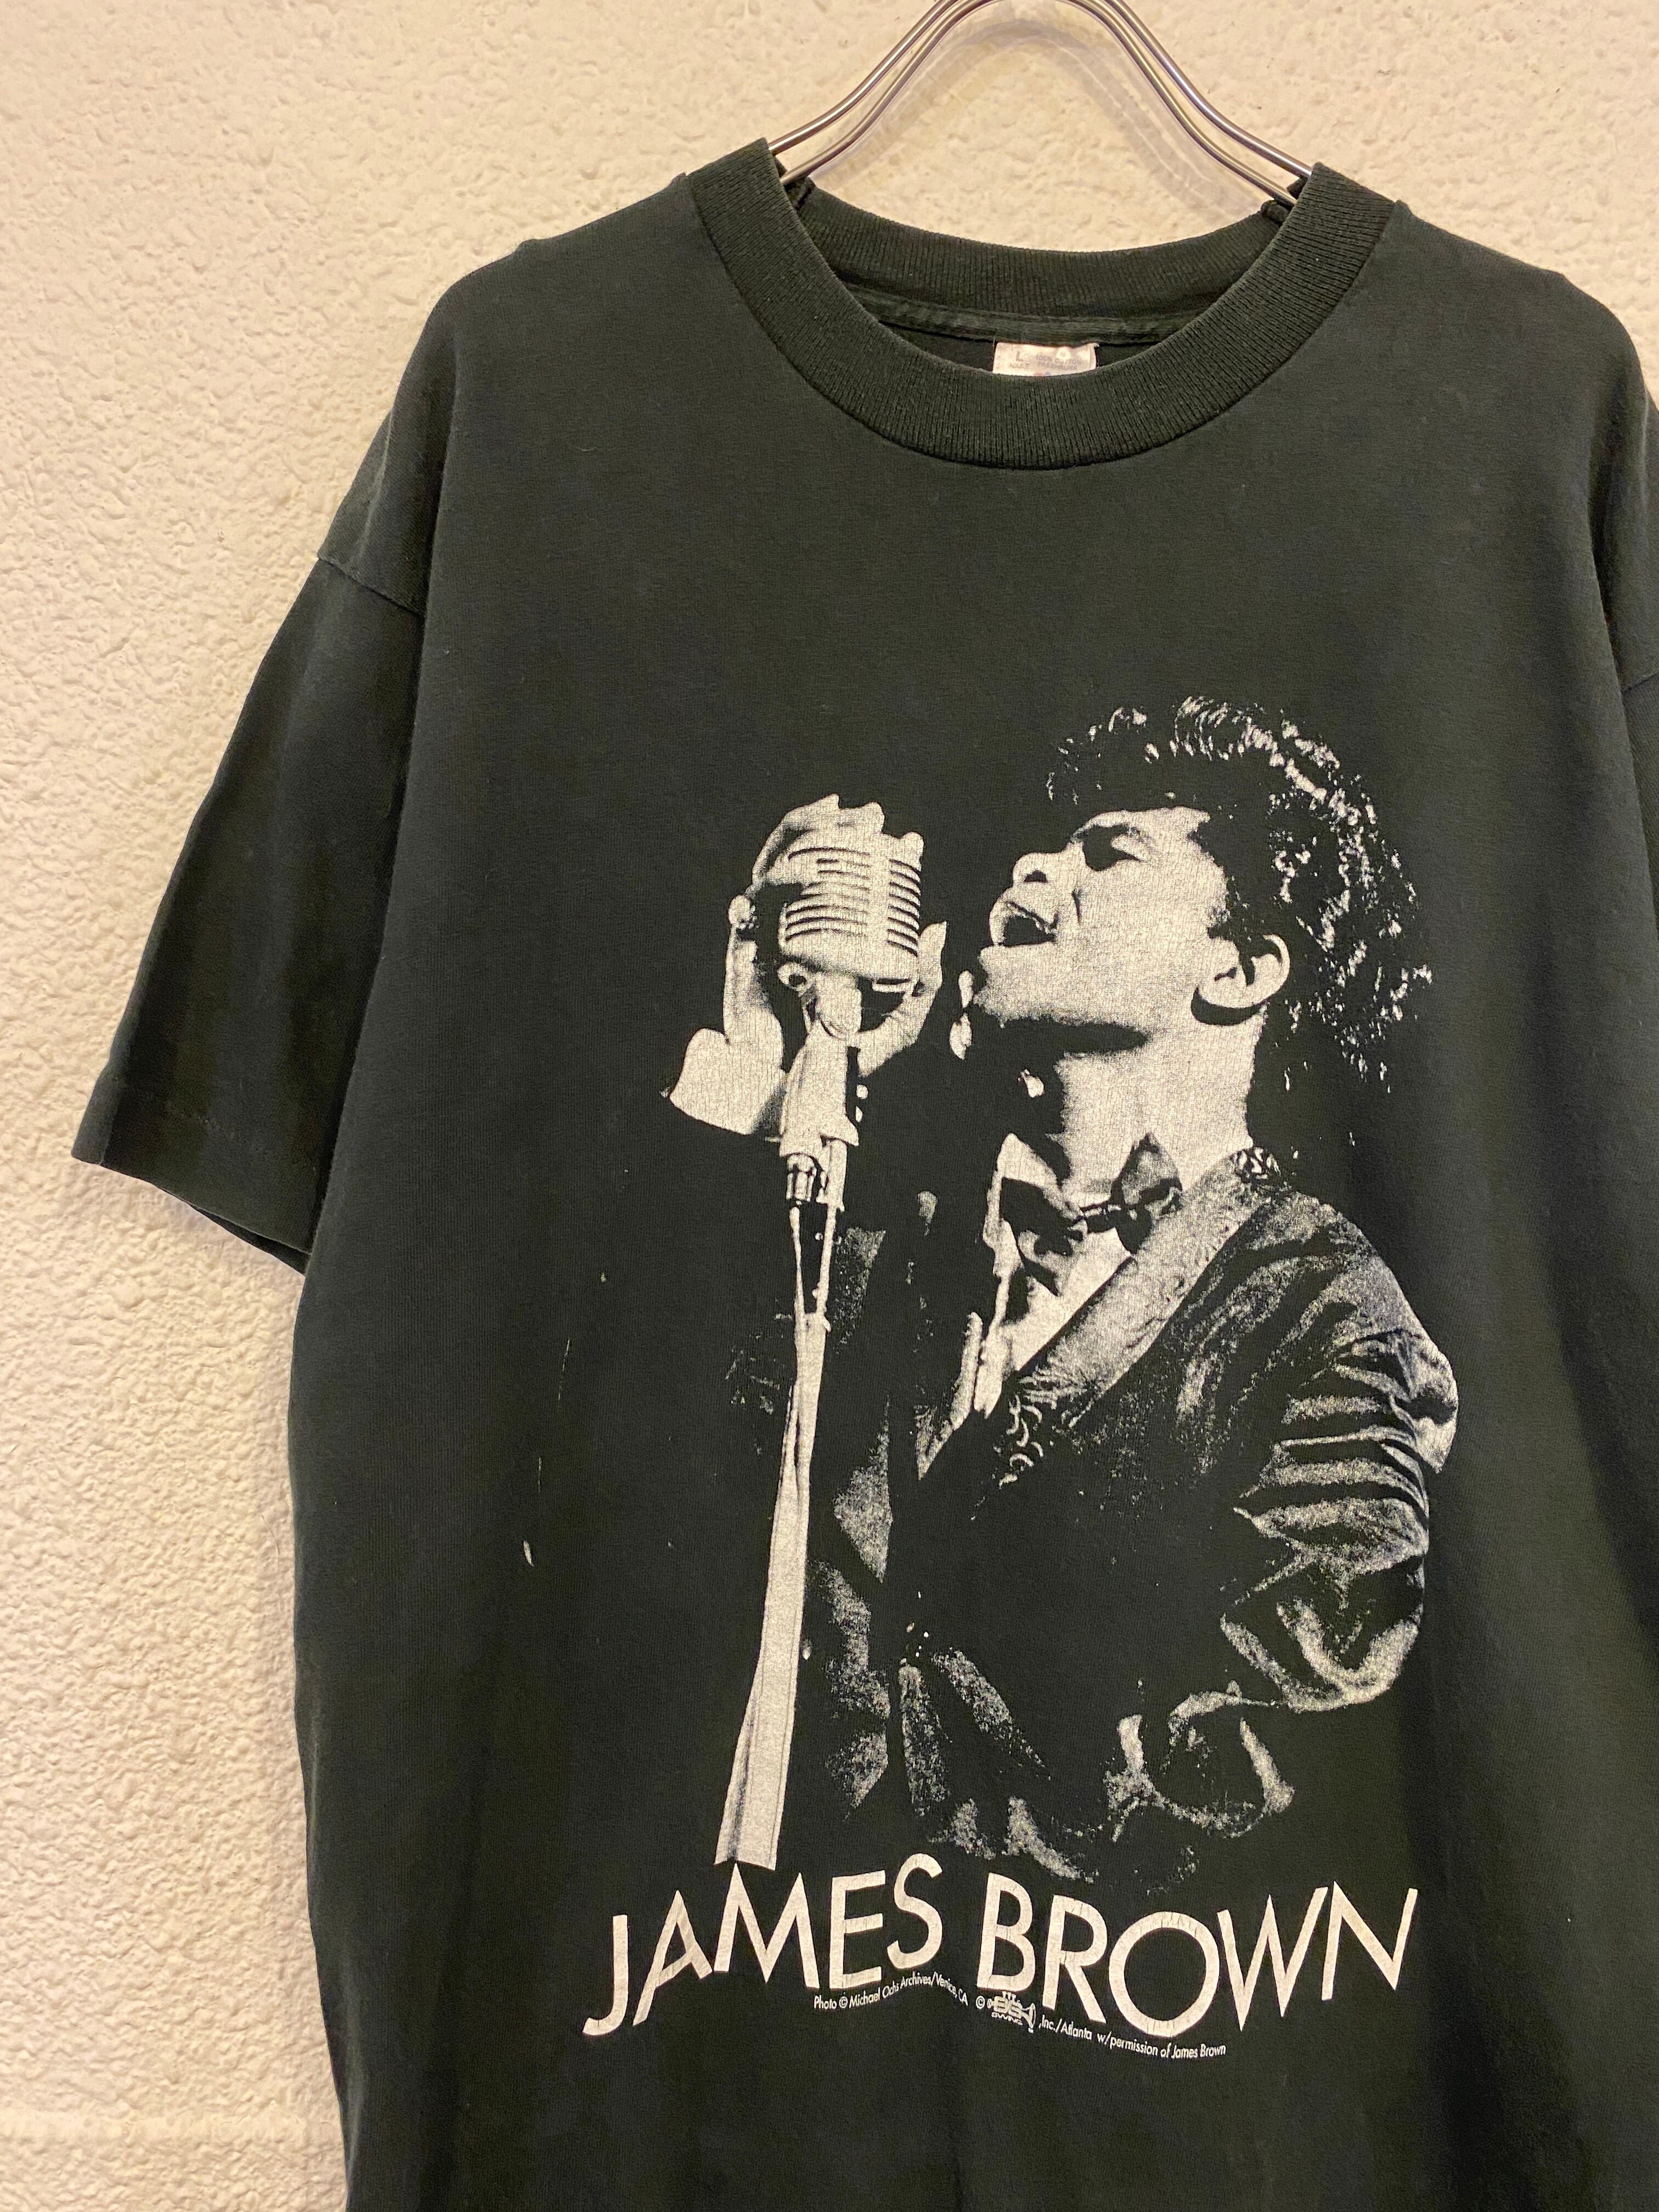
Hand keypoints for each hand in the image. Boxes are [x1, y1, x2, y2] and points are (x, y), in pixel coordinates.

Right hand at [724, 795, 947, 1080]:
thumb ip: (923, 983)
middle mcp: (800, 924)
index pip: (846, 874)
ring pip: (774, 869)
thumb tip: (936, 929)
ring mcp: (772, 936)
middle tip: (867, 816)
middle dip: (831, 824)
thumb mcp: (901, 1022)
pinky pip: (745, 914)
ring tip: (823, 842)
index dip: (873, 848)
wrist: (809, 1091)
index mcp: (833, 931)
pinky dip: (756, 896)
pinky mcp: (745, 956)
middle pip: (806, 855)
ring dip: (797, 843)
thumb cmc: (852, 1057)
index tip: (910, 842)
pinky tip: (771, 890)